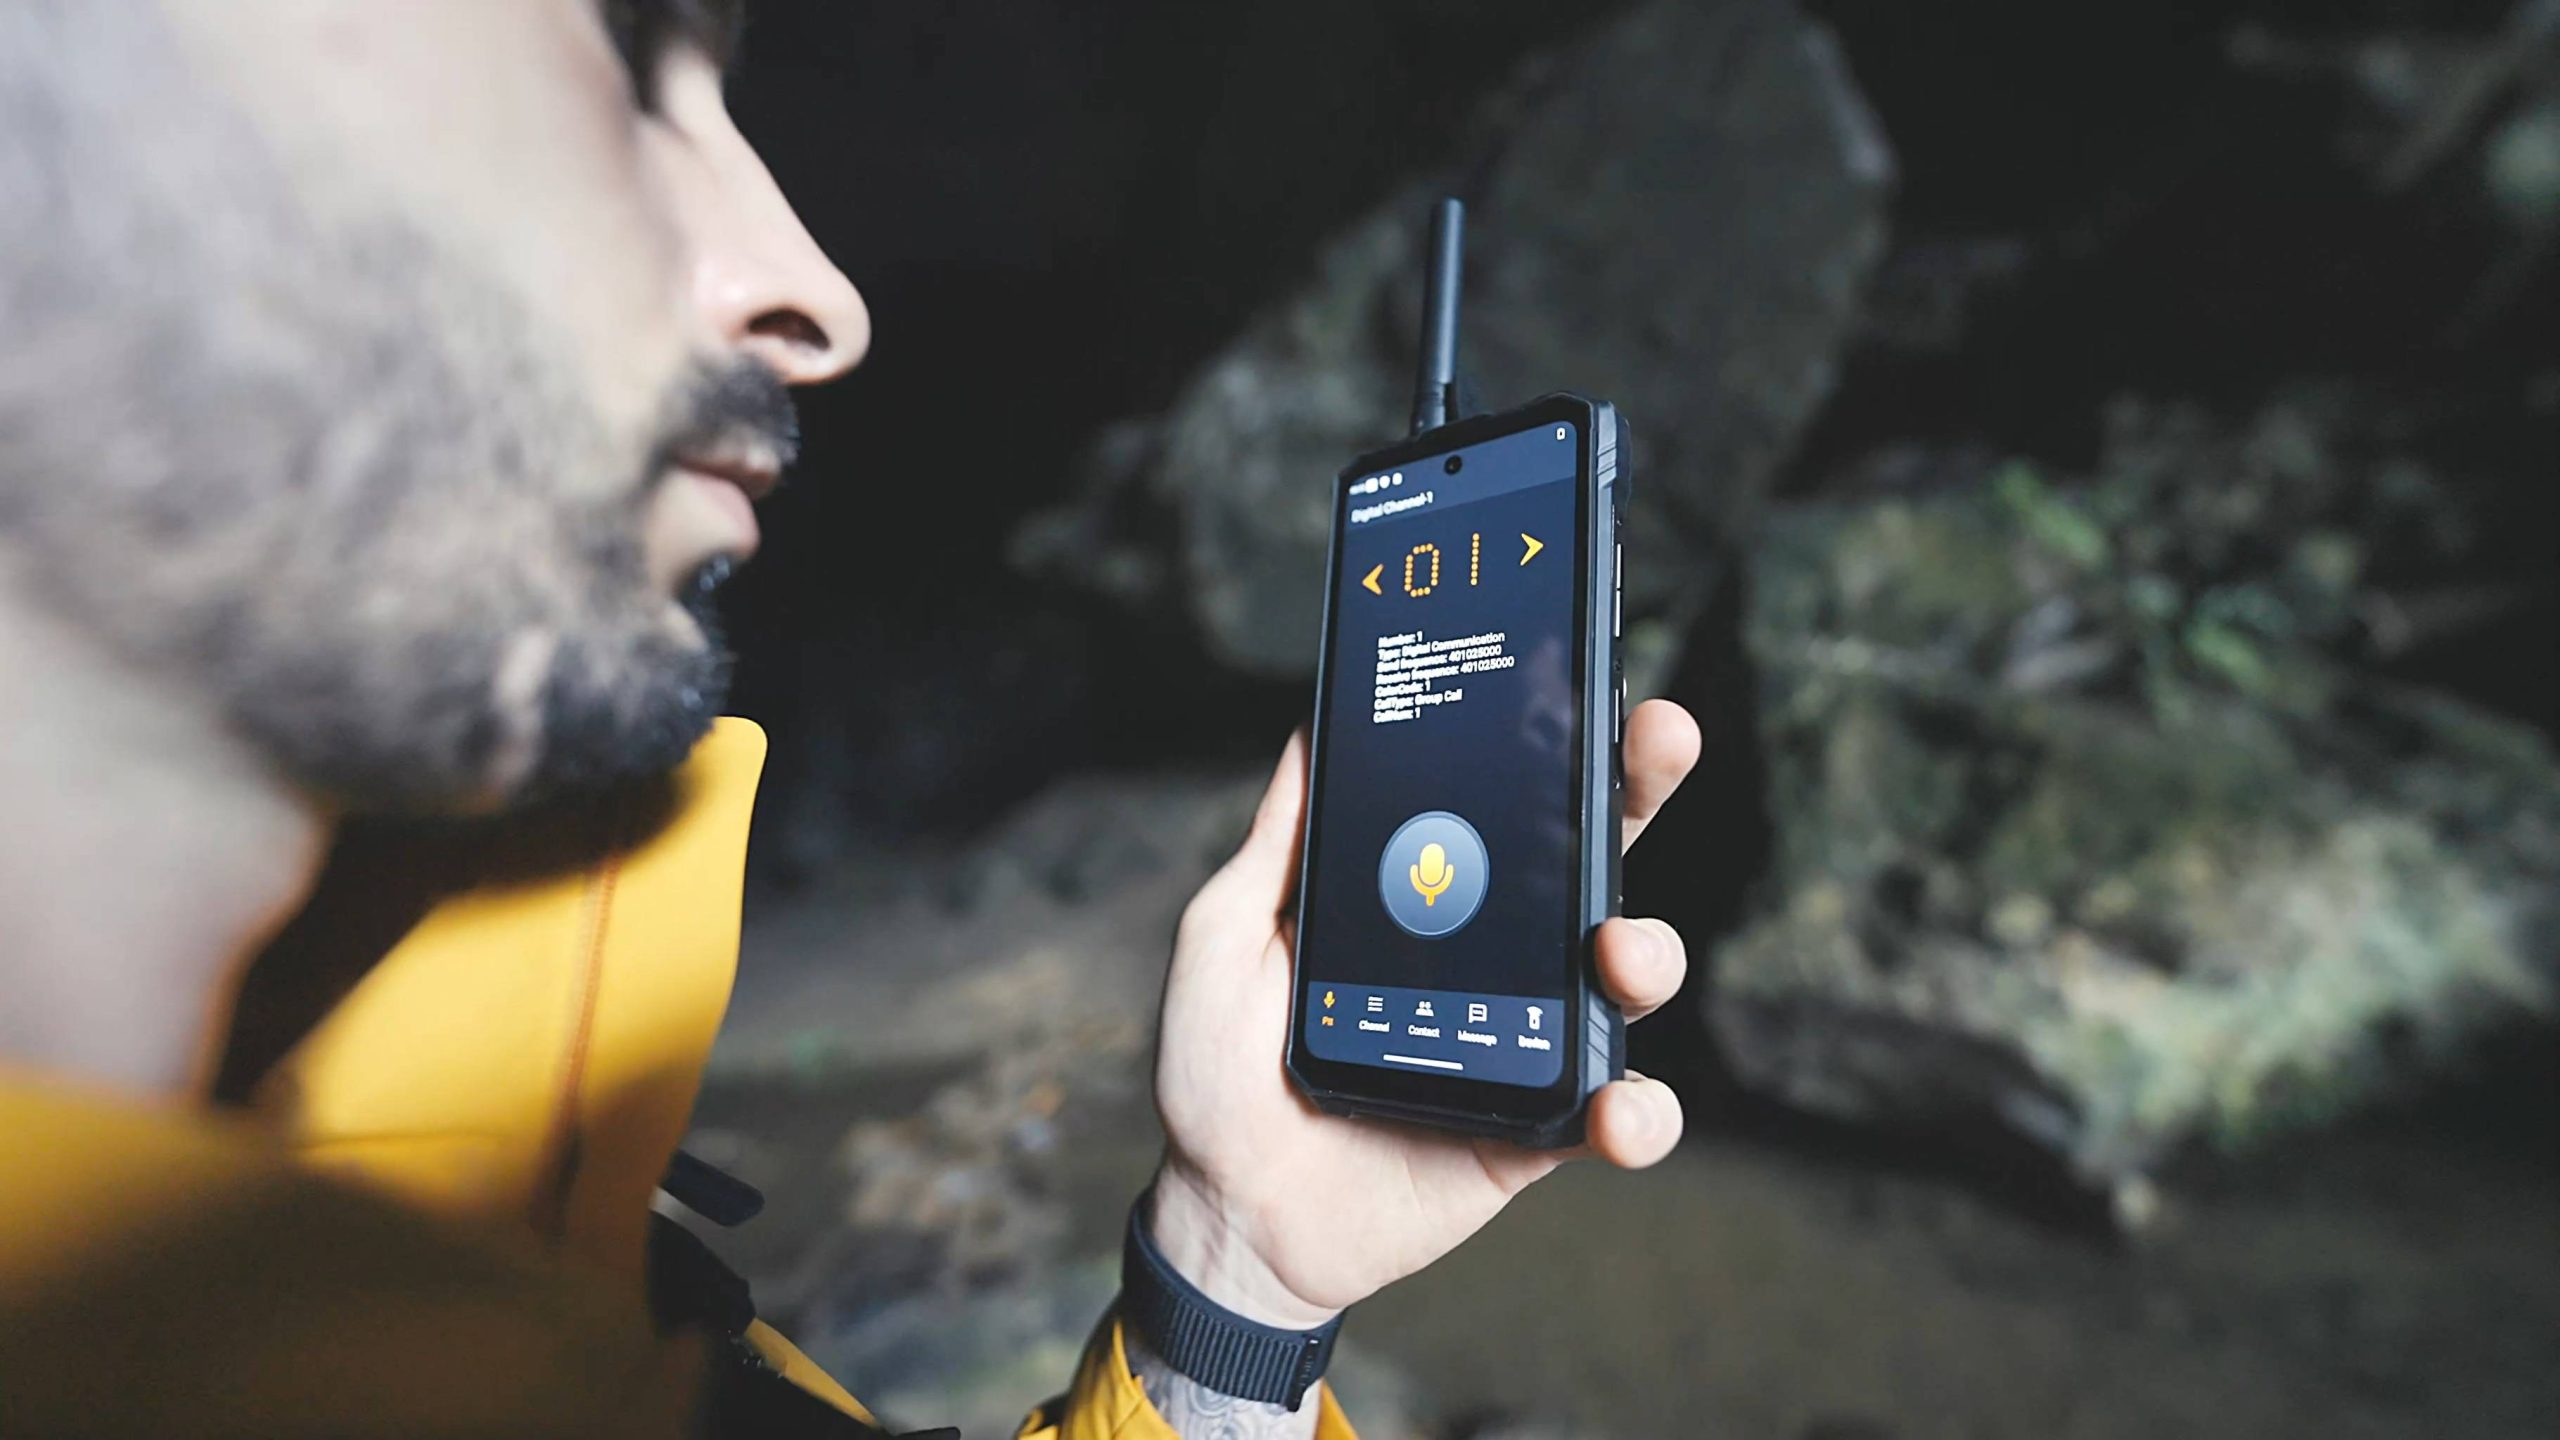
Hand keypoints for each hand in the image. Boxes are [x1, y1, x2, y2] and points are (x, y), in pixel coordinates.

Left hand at [1146, 700, 1700, 1328]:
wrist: (1228, 1210)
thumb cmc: (1217, 1069)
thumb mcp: (1226, 935)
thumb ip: (1275, 844)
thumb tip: (1311, 731)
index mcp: (1431, 895)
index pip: (1510, 798)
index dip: (1557, 735)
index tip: (1582, 673)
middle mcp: (1497, 953)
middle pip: (1595, 854)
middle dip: (1641, 784)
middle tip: (1663, 735)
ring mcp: (1529, 1038)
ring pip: (1631, 974)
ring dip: (1650, 950)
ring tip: (1617, 954)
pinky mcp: (1543, 1132)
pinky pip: (1624, 1114)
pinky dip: (1642, 1113)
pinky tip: (1613, 1108)